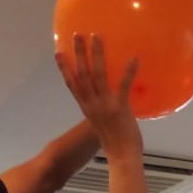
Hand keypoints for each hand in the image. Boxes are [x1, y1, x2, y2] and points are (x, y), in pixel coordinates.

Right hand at [55, 34, 141, 157]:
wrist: (122, 157)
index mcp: (87, 108)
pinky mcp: (120, 108)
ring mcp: (105, 106)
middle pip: (82, 74)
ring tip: (96, 37)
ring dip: (97, 54)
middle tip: (77, 34)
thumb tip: (111, 104)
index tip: (58, 53)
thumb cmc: (116, 145)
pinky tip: (134, 58)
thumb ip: (104, 112)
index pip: (72, 85)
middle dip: (78, 53)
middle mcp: (92, 105)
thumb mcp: (104, 125)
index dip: (64, 68)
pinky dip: (128, 72)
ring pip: (98, 75)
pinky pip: (123, 86)